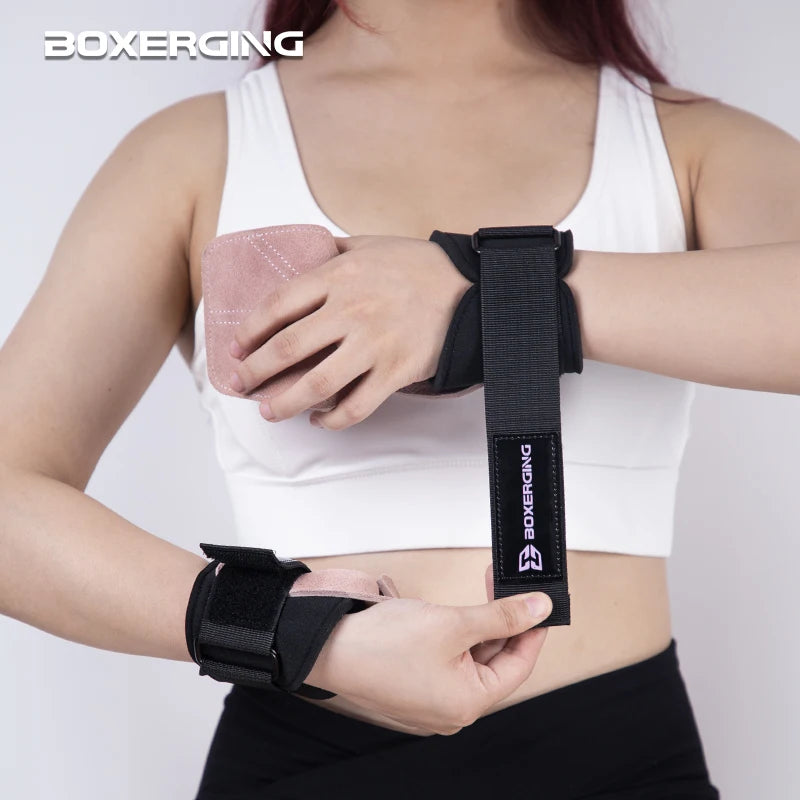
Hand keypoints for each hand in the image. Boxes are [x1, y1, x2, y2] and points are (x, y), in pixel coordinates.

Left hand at [228, 235, 472, 429]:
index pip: (277, 306)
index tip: (235, 346)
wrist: (470, 290)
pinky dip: (333, 420)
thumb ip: (330, 251)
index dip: (249, 330)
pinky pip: (356, 406)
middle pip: (287, 350)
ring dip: (285, 404)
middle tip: (241, 383)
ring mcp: (374, 345)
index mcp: (338, 277)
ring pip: (316, 385)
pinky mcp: (396, 372)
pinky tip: (319, 420)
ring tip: (269, 411)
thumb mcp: (369, 244)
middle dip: (254, 372)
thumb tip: (299, 254)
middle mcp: (351, 312)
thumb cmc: (417, 266)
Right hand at [305, 566, 551, 735]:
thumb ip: (500, 616)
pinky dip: (450, 632)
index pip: (518, 665)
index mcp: (466, 703)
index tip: (538, 602)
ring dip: (474, 623)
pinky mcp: (410, 683)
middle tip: (501, 584)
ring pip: (466, 656)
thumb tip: (538, 609)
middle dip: (499, 620)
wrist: (323, 646)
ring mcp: (428, 698)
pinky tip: (445, 611)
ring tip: (472, 592)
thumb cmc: (379, 645)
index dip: (531, 629)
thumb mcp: (452, 622)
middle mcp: (449, 708)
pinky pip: (443, 658)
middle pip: (491, 660)